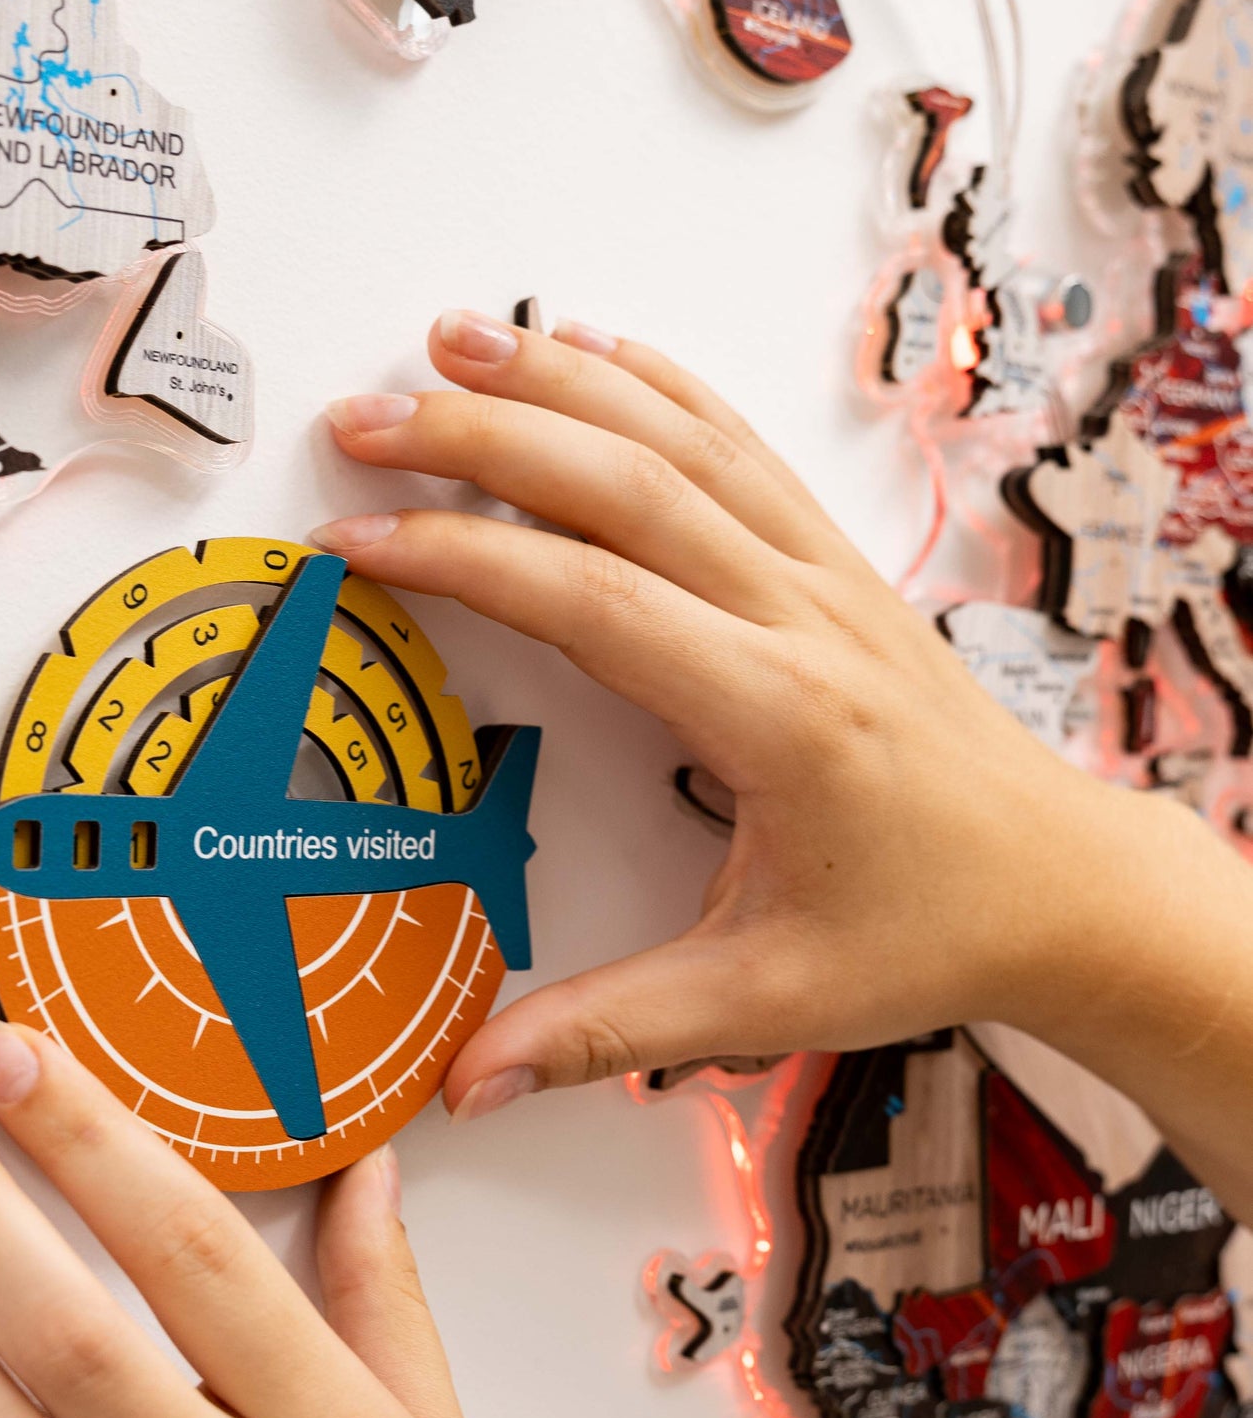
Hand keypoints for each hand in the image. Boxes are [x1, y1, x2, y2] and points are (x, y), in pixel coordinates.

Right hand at [312, 312, 1252, 1214]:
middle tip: (363, 418)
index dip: (461, 561)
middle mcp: (802, 617)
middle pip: (625, 484)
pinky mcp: (833, 566)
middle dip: (480, 436)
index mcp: (778, 715)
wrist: (1062, 886)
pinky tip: (595, 349)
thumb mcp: (763, 999)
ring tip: (453, 337)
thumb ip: (606, 1031)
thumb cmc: (926, 932)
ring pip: (682, 440)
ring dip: (562, 380)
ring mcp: (824, 576)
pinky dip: (660, 385)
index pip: (592, 604)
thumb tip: (471, 1081)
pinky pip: (740, 447)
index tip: (356, 543)